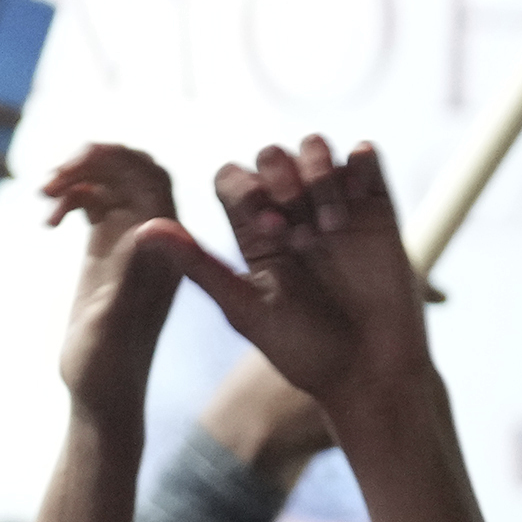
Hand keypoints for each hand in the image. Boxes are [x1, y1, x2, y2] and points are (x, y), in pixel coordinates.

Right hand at [44, 143, 184, 413]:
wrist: (102, 398)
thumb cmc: (108, 370)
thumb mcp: (114, 322)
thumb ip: (131, 274)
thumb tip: (154, 225)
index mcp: (164, 251)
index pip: (153, 179)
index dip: (117, 159)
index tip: (74, 163)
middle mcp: (153, 242)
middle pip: (133, 171)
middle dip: (94, 161)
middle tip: (52, 176)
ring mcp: (130, 245)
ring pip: (112, 183)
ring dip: (78, 177)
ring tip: (41, 193)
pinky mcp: (108, 253)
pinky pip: (96, 204)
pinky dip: (70, 198)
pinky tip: (46, 220)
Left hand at [160, 137, 428, 405]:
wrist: (371, 373)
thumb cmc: (305, 352)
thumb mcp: (247, 310)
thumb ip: (200, 266)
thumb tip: (145, 230)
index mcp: (253, 233)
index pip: (232, 178)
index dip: (244, 189)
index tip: (268, 229)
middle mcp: (291, 213)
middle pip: (271, 155)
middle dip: (281, 177)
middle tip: (298, 225)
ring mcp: (333, 206)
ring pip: (315, 147)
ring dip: (319, 172)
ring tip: (332, 224)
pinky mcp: (376, 206)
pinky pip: (364, 157)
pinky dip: (359, 163)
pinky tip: (357, 200)